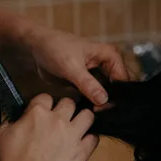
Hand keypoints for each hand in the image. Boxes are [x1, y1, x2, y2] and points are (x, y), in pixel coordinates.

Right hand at [0, 94, 96, 160]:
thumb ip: (11, 121)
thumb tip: (18, 119)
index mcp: (36, 113)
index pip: (45, 97)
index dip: (43, 105)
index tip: (42, 113)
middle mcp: (57, 120)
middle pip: (69, 103)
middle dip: (65, 109)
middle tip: (60, 120)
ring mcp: (72, 136)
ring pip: (88, 115)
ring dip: (82, 119)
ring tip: (77, 128)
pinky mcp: (82, 153)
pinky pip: (94, 138)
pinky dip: (89, 140)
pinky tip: (82, 145)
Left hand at [11, 23, 131, 109]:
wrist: (37, 46)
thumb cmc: (54, 49)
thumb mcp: (70, 67)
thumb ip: (87, 84)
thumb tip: (103, 100)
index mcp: (110, 55)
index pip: (123, 80)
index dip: (116, 96)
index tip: (103, 108)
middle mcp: (108, 64)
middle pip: (119, 88)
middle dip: (112, 101)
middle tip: (99, 113)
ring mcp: (99, 74)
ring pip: (109, 94)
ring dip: (103, 104)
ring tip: (94, 113)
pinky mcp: (90, 82)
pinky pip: (97, 96)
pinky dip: (95, 104)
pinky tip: (89, 111)